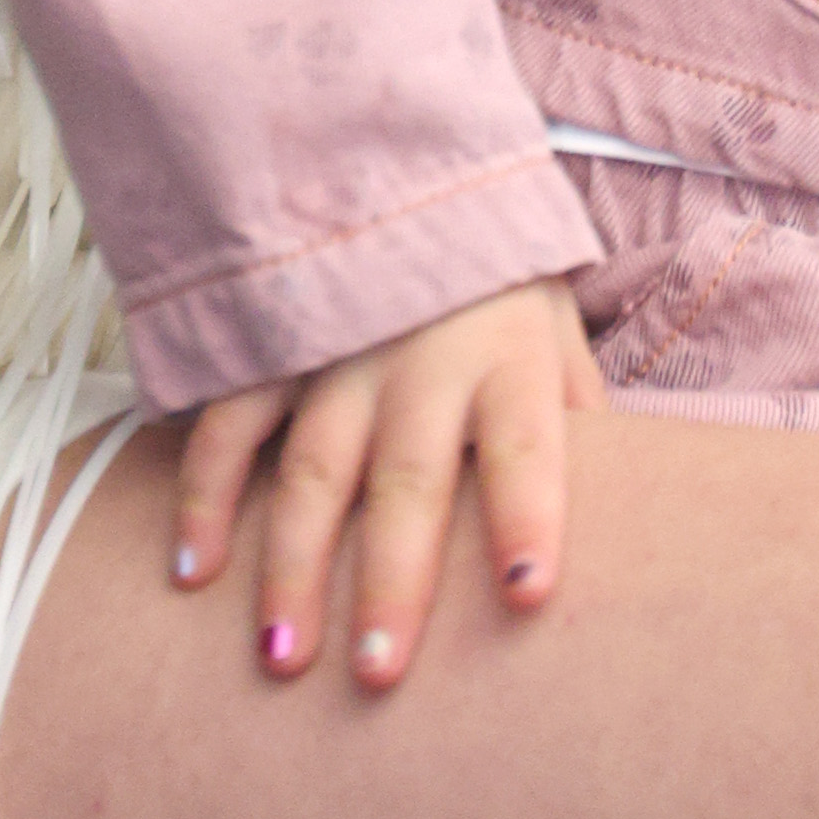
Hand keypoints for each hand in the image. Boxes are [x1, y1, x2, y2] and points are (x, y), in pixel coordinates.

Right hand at [170, 277, 600, 691]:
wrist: (395, 146)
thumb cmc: (490, 274)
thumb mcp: (552, 321)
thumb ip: (575, 410)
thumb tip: (625, 507)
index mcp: (506, 355)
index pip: (524, 443)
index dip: (526, 515)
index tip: (526, 594)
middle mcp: (421, 359)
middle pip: (409, 480)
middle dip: (392, 577)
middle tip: (379, 671)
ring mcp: (338, 349)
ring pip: (313, 467)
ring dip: (294, 562)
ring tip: (281, 654)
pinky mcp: (272, 338)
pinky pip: (231, 419)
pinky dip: (206, 492)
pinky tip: (193, 567)